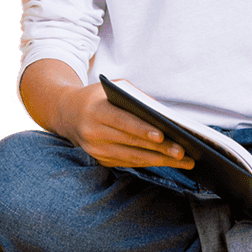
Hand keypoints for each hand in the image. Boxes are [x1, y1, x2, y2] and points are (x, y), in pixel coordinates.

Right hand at [56, 80, 195, 170]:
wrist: (67, 113)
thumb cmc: (98, 97)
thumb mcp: (115, 89)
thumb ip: (138, 99)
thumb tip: (165, 115)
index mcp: (96, 111)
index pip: (123, 122)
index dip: (143, 130)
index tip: (163, 136)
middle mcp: (93, 133)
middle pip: (132, 143)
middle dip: (159, 149)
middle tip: (183, 153)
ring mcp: (96, 150)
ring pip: (133, 158)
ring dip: (160, 161)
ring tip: (183, 161)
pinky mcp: (101, 160)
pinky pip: (129, 163)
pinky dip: (150, 162)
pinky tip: (168, 162)